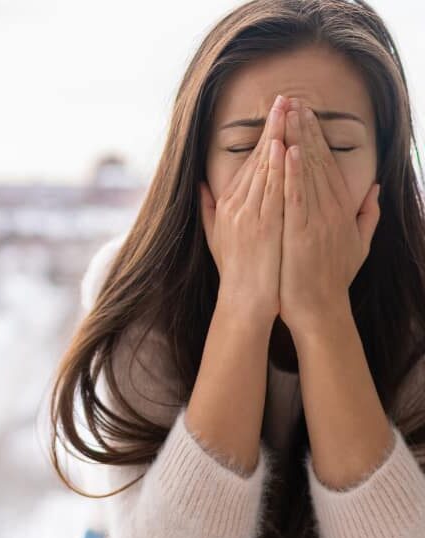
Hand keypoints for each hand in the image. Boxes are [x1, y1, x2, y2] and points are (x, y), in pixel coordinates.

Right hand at [200, 94, 288, 324]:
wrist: (245, 302)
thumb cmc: (237, 272)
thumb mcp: (216, 238)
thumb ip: (209, 209)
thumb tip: (202, 186)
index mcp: (228, 206)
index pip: (249, 164)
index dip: (263, 137)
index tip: (275, 114)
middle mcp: (236, 207)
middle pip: (257, 159)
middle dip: (271, 127)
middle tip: (283, 98)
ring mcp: (249, 216)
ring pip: (265, 169)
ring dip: (277, 138)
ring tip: (288, 111)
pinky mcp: (263, 226)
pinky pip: (273, 191)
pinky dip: (278, 167)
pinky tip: (285, 146)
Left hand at [279, 98, 380, 335]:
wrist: (319, 309)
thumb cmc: (332, 279)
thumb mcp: (357, 245)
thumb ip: (366, 216)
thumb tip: (374, 190)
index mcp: (341, 210)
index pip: (328, 165)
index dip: (317, 137)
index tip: (306, 114)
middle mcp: (331, 210)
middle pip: (318, 161)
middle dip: (306, 129)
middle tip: (294, 100)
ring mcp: (317, 220)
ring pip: (307, 173)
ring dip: (299, 141)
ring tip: (290, 113)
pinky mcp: (302, 233)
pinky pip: (297, 197)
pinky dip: (294, 173)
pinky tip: (291, 150)